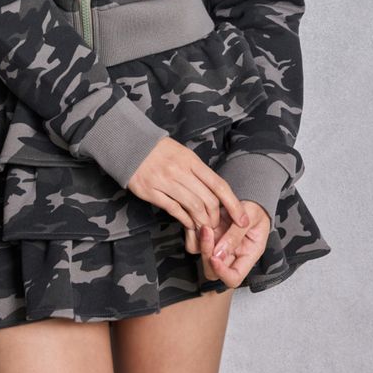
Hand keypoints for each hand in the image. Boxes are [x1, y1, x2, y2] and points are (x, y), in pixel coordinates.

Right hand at [127, 136, 251, 232]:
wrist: (129, 145)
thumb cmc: (159, 150)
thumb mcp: (182, 153)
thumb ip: (198, 171)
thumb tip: (216, 191)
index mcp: (190, 160)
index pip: (218, 185)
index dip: (233, 204)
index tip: (242, 219)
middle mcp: (179, 171)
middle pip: (207, 200)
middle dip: (216, 217)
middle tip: (216, 225)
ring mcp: (164, 182)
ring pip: (192, 207)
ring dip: (202, 222)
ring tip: (204, 227)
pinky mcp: (151, 192)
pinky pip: (174, 210)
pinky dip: (185, 220)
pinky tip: (189, 224)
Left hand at [184, 200, 271, 286]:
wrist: (248, 201)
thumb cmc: (255, 210)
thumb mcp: (251, 216)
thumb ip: (236, 234)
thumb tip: (219, 253)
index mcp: (248, 256)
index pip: (233, 278)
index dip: (222, 273)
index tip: (215, 258)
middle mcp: (232, 257)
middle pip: (213, 272)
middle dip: (207, 255)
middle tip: (207, 233)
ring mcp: (219, 249)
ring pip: (203, 259)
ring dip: (201, 244)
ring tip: (205, 226)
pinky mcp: (210, 240)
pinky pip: (196, 245)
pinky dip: (195, 236)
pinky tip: (201, 223)